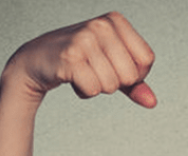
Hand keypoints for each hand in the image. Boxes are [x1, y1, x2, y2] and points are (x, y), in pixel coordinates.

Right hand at [3, 12, 155, 106]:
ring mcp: (84, 39)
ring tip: (82, 72)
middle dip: (114, 83)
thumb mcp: (111, 65)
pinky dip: (84, 91)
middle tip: (94, 70)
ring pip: (112, 85)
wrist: (35, 60)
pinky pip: (93, 89)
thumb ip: (134, 83)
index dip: (134, 74)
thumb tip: (152, 103)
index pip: (147, 60)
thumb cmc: (77, 60)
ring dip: (97, 87)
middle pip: (131, 75)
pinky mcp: (70, 57)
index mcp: (115, 21)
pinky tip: (72, 78)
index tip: (114, 67)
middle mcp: (101, 25)